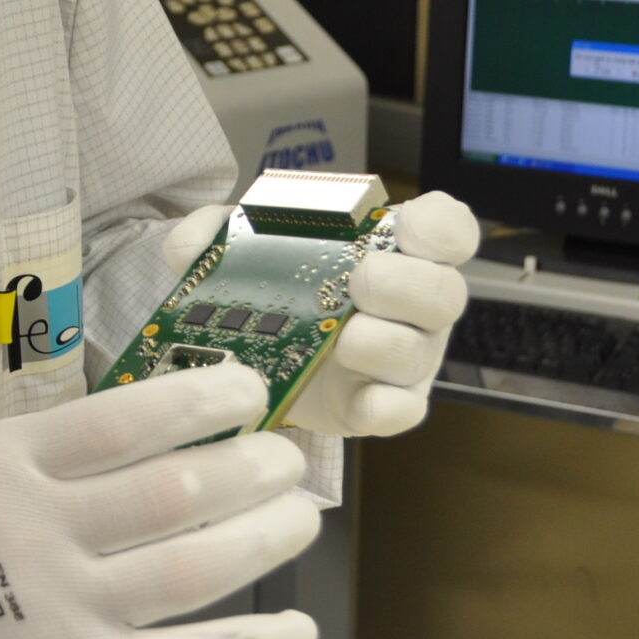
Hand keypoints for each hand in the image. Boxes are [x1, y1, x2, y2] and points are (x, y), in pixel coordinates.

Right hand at [0, 365, 320, 638]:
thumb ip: (41, 448)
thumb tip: (142, 426)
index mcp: (6, 462)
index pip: (128, 419)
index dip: (201, 400)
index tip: (246, 388)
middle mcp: (40, 531)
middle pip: (176, 492)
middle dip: (250, 469)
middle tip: (286, 455)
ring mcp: (62, 606)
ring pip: (193, 569)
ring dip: (264, 540)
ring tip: (299, 517)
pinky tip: (294, 628)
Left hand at [162, 190, 479, 436]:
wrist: (261, 355)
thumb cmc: (273, 290)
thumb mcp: (242, 247)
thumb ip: (215, 231)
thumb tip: (191, 242)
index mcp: (394, 251)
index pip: (447, 229)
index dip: (439, 228)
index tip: (408, 228)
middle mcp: (412, 303)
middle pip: (444, 291)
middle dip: (405, 284)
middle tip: (359, 282)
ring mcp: (405, 357)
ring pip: (420, 351)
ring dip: (383, 343)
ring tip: (342, 340)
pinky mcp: (384, 405)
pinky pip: (403, 410)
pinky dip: (383, 406)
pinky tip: (357, 397)